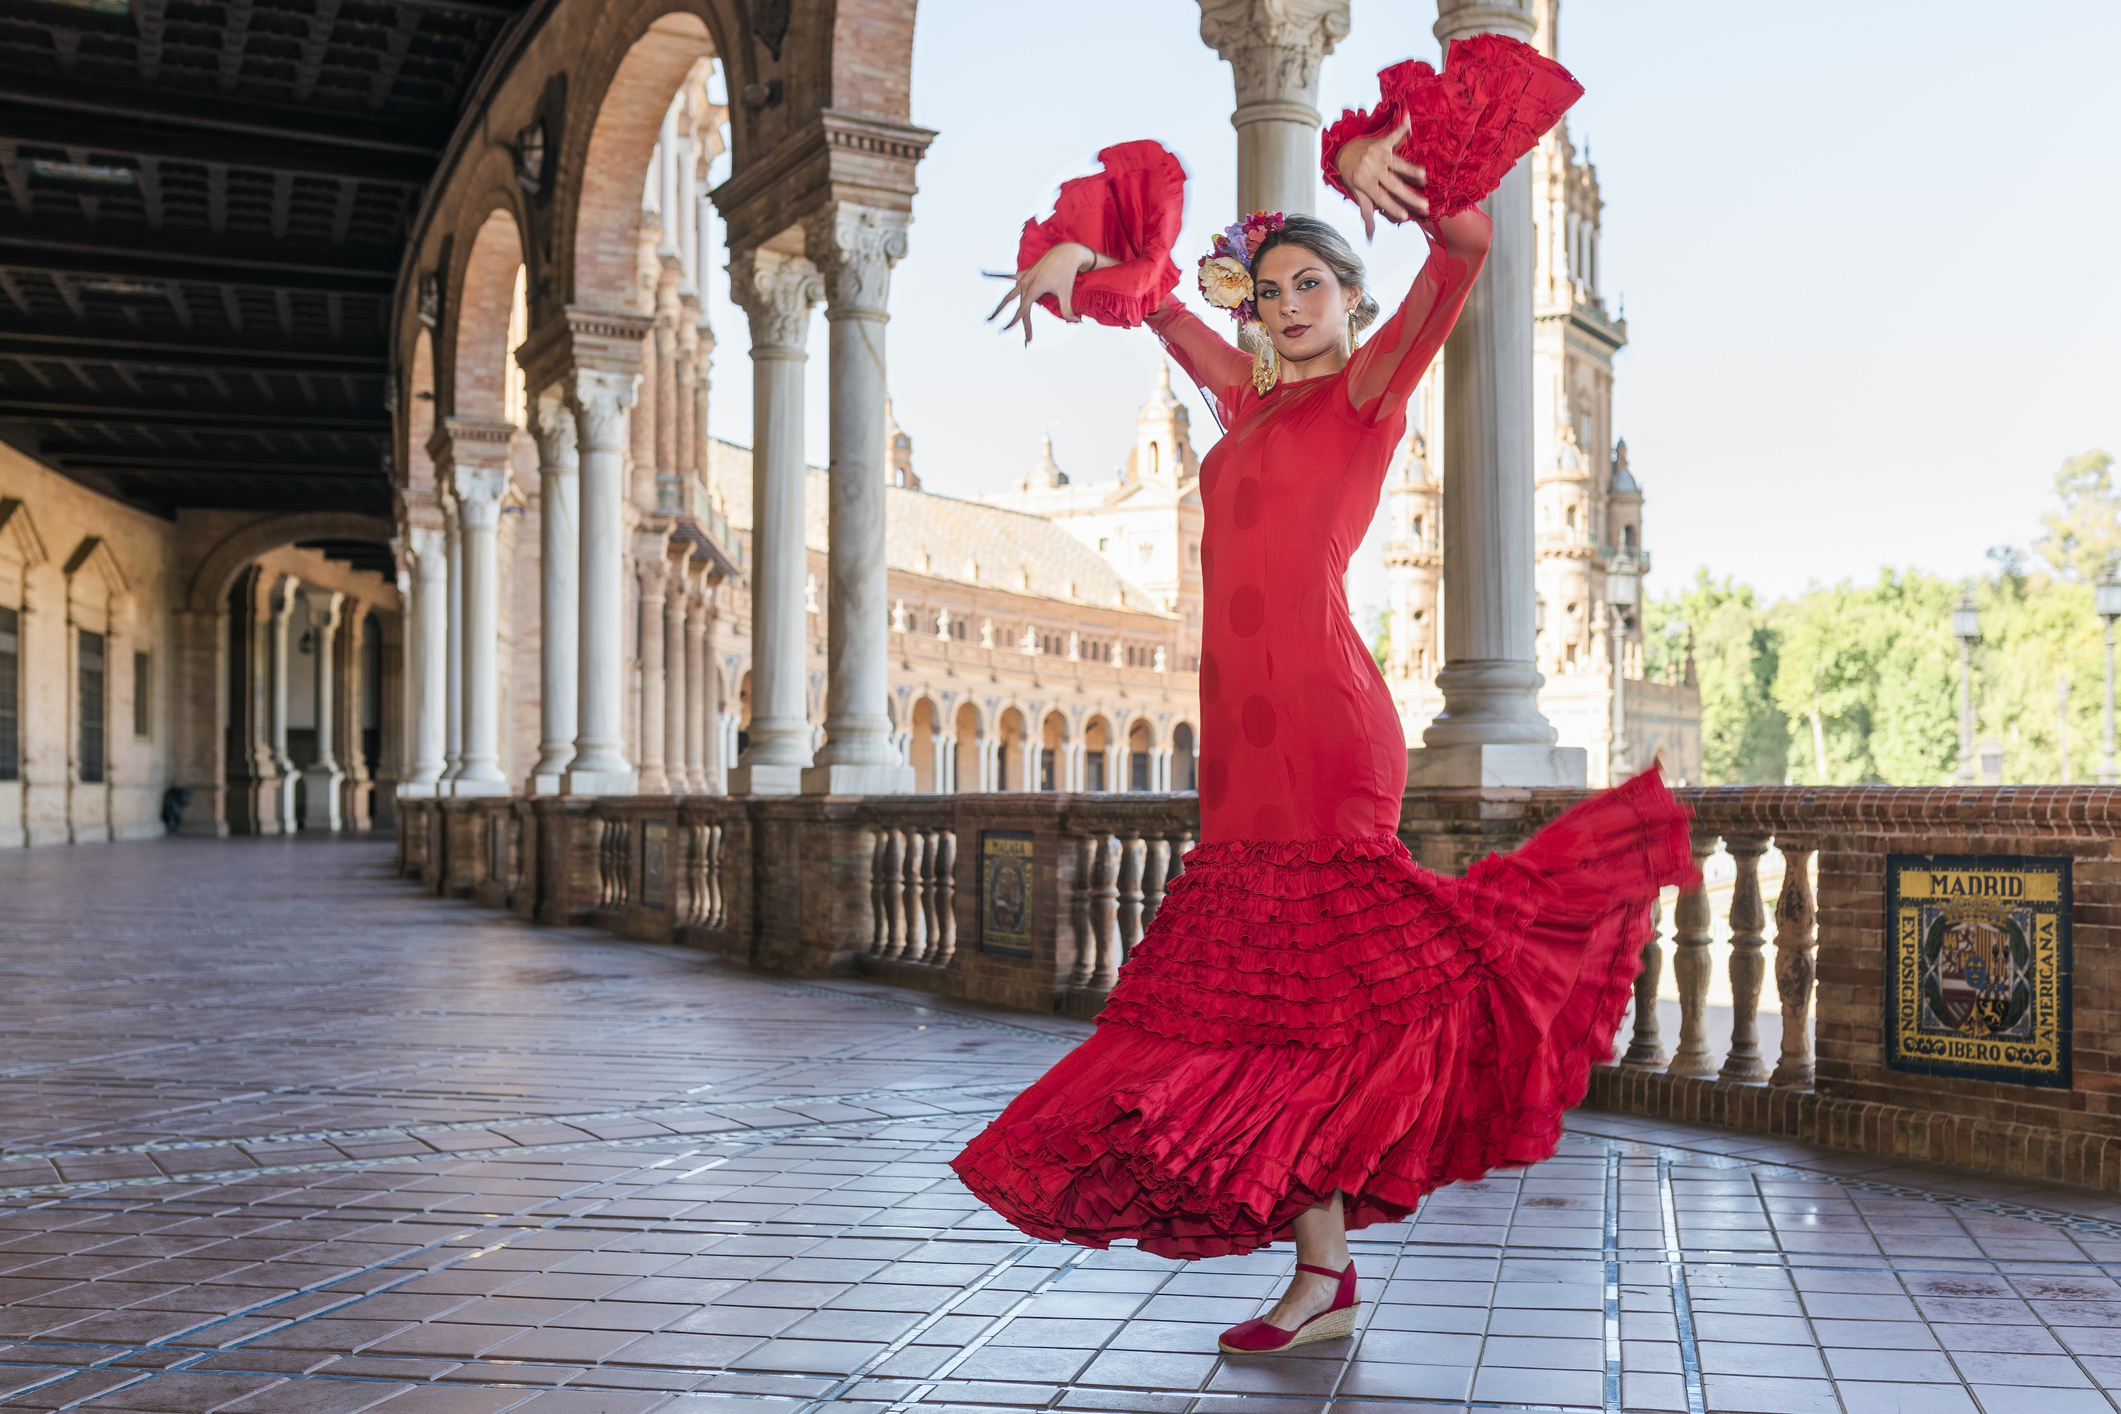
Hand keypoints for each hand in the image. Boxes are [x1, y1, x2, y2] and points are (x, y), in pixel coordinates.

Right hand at [988, 242, 1097, 344]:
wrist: (1066, 252)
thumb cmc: (1067, 273)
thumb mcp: (1067, 293)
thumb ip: (1069, 310)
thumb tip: (1077, 321)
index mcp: (1033, 289)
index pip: (1024, 313)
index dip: (1025, 327)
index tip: (1028, 340)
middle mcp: (1025, 283)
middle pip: (1016, 307)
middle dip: (1009, 321)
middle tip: (1002, 332)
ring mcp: (1023, 277)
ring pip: (1008, 295)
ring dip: (999, 307)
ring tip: (989, 318)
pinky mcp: (1025, 272)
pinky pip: (1007, 275)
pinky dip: (996, 275)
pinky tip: (983, 273)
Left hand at [1335, 115, 1426, 239]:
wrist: (1342, 153)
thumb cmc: (1352, 176)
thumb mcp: (1357, 195)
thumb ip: (1366, 214)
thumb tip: (1370, 236)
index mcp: (1364, 183)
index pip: (1381, 198)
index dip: (1393, 207)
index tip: (1405, 216)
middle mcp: (1371, 169)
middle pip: (1393, 185)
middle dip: (1409, 196)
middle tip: (1425, 205)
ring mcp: (1377, 155)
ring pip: (1397, 164)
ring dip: (1411, 171)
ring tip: (1424, 177)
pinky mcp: (1381, 142)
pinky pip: (1393, 136)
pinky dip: (1402, 129)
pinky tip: (1410, 122)